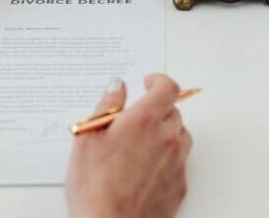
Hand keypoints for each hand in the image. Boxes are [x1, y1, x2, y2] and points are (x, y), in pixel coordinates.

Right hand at [66, 74, 191, 217]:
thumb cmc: (95, 187)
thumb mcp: (87, 138)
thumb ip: (106, 105)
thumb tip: (117, 86)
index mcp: (145, 120)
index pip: (168, 87)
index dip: (159, 81)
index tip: (148, 83)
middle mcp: (166, 137)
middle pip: (173, 111)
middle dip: (157, 110)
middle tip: (134, 121)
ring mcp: (177, 161)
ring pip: (179, 135)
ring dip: (165, 133)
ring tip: (140, 145)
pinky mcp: (180, 184)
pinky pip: (180, 161)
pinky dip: (167, 158)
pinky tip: (145, 168)